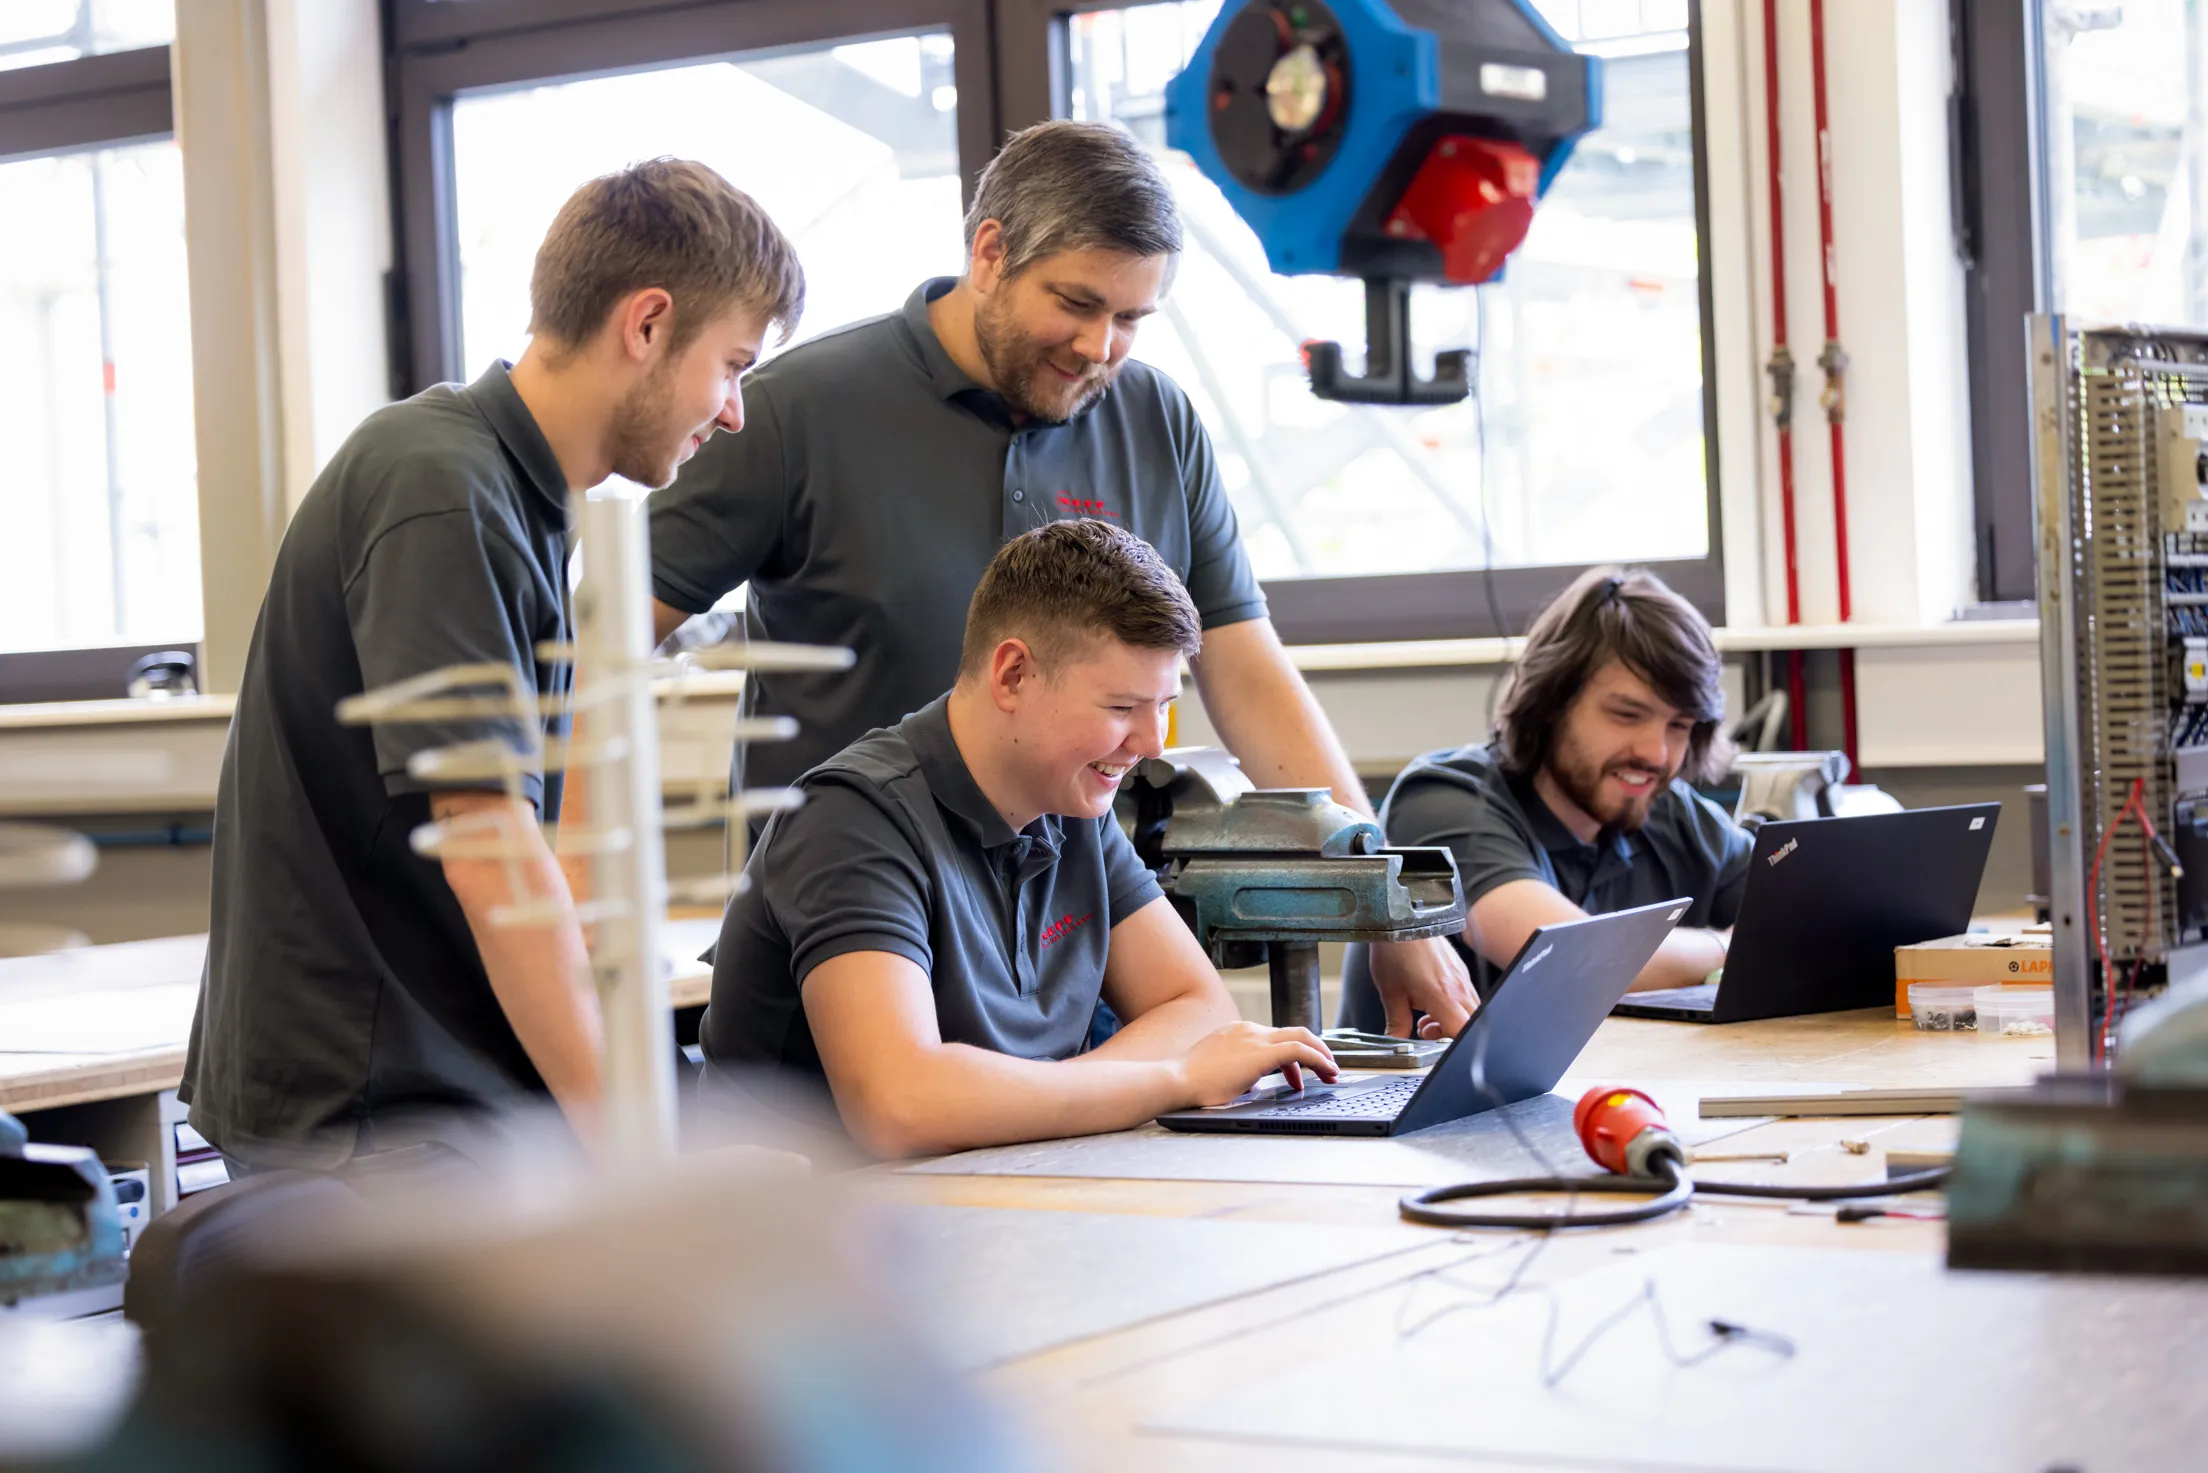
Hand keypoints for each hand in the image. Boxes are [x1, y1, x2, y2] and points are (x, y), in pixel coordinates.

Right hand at [1175, 1022, 1338, 1106]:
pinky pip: (1300, 1051)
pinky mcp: (1262, 1052)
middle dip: (1315, 1050)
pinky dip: (1318, 1060)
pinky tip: (1328, 1071)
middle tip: (1326, 1070)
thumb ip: (1238, 1073)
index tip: (1297, 1075)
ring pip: (1301, 1038)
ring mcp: (1255, 1038)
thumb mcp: (1218, 1073)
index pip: (1274, 1038)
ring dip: (1320, 1056)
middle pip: (1293, 1033)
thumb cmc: (1191, 1084)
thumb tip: (1252, 1084)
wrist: (1177, 1080)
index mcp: (1236, 1032)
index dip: (1291, 1057)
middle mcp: (1248, 1030)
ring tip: (1331, 1074)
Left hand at [1368, 934, 1477, 1039]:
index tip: (1433, 1044)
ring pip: (1469, 1011)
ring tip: (1424, 1016)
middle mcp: (1459, 988)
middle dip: (1450, 1034)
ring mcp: (1462, 978)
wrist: (1402, 918)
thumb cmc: (1396, 951)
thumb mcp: (1390, 992)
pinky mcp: (1460, 970)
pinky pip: (1466, 996)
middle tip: (1426, 1030)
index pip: (1462, 1031)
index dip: (1450, 1044)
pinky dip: (1452, 1006)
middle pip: (1470, 1024)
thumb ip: (1397, 1022)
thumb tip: (1396, 1040)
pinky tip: (1430, 1001)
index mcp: (1443, 996)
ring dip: (1450, 1020)